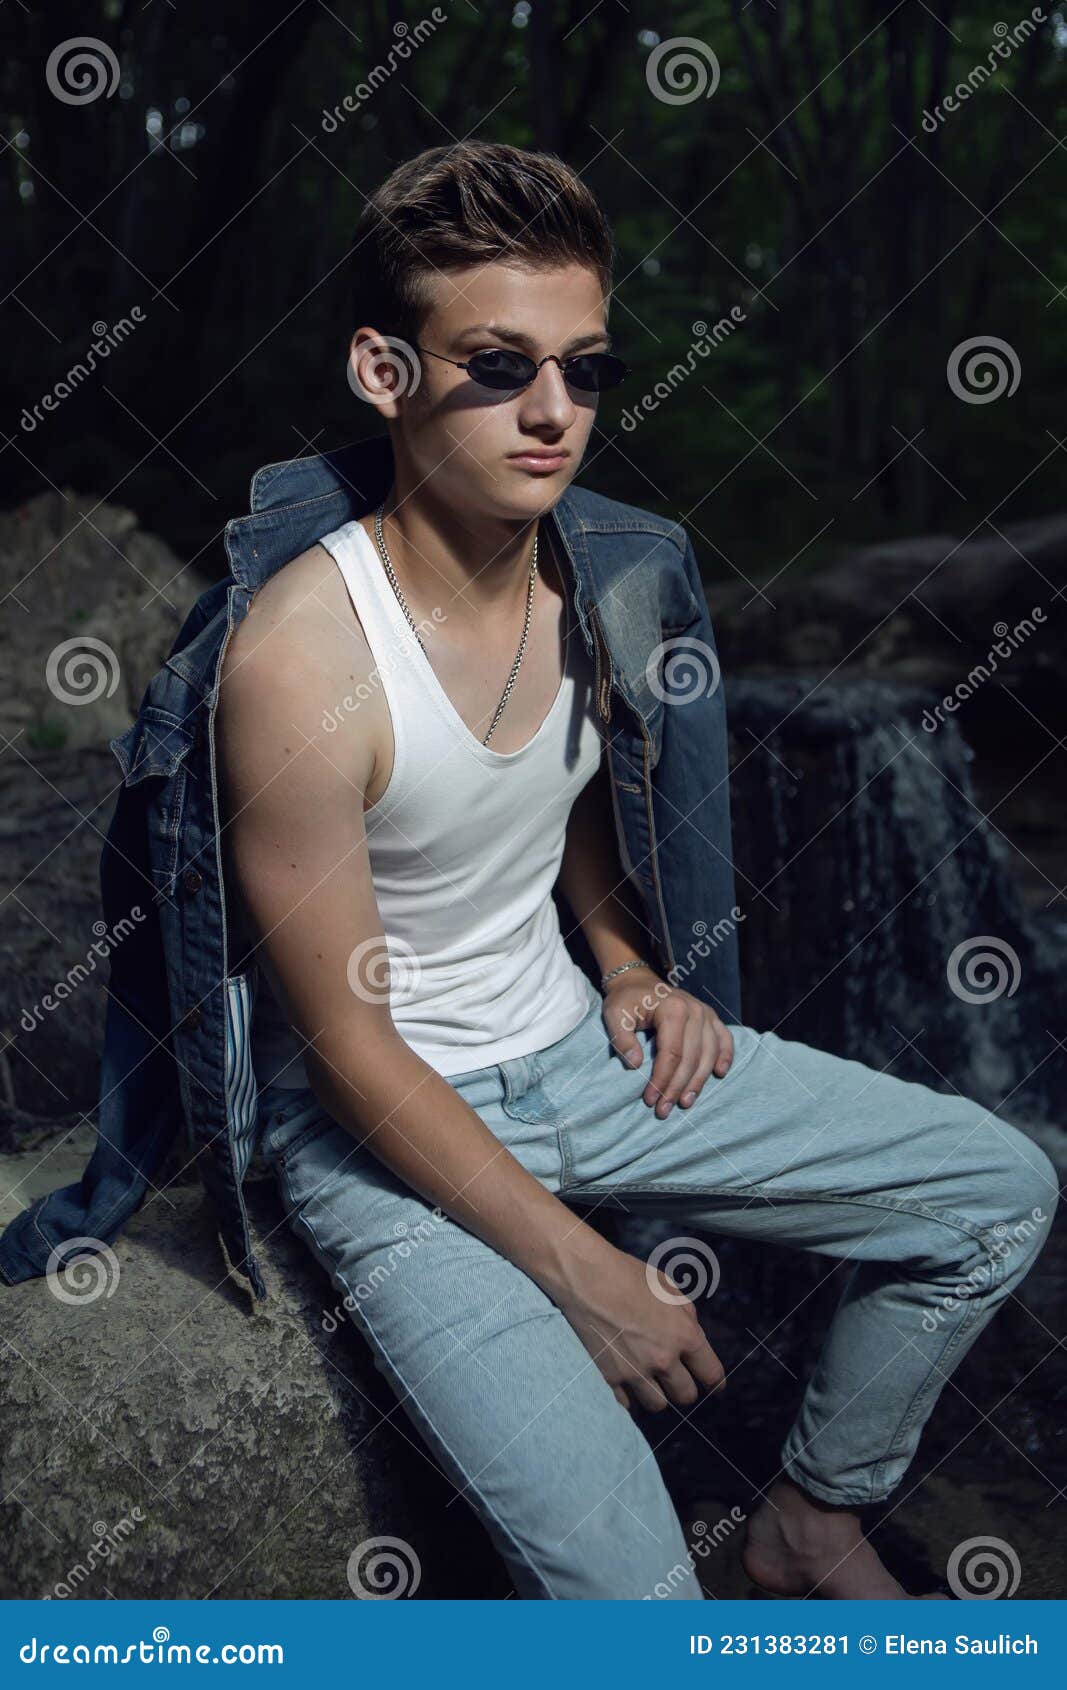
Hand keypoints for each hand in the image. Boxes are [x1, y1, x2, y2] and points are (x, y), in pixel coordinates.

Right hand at [556, 1243, 724, 1413]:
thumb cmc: (629, 1275)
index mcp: (684, 1335)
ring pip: (657, 1405)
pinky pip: (628, 1403)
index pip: (711, 1374)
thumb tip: (692, 1337)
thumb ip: (686, 1317)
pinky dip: (630, 1395)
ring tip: (650, 1380)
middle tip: (677, 1380)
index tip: (716, 1390)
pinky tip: (628, 1381)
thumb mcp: (669, 1288)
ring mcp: (635, 1372)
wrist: (585, 1278)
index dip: (717, 1384)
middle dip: (684, 1388)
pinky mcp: (610, 1378)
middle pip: (685, 1396)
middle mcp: (663, 1359)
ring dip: (657, 1394)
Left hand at [601, 967, 733, 1117]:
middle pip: (691, 1059)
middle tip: (664, 1110)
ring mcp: (706, 1013)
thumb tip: (635, 1065)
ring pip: (709, 1055)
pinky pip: (725, 1039)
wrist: (638, 980)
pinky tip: (720, 1074)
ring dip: (699, 1082)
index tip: (650, 1100)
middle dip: (677, 1088)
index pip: (672, 1054)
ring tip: (686, 1102)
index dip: (662, 1080)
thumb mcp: (615, 1015)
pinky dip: (726, 1056)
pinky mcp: (711, 1017)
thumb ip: (622, 1039)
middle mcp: (695, 1011)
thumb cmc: (625, 1000)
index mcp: (672, 1010)